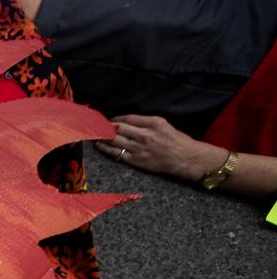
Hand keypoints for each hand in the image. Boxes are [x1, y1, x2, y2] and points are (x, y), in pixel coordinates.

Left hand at [106, 114, 223, 180]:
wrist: (184, 158)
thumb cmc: (176, 141)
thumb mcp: (164, 125)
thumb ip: (146, 122)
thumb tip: (128, 122)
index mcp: (153, 123)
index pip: (128, 118)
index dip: (115, 118)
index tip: (109, 119)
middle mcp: (145, 134)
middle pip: (118, 128)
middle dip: (105, 126)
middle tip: (97, 126)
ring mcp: (139, 148)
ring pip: (115, 140)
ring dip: (102, 137)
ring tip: (95, 135)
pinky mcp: (135, 160)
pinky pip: (116, 153)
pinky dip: (105, 149)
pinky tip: (99, 146)